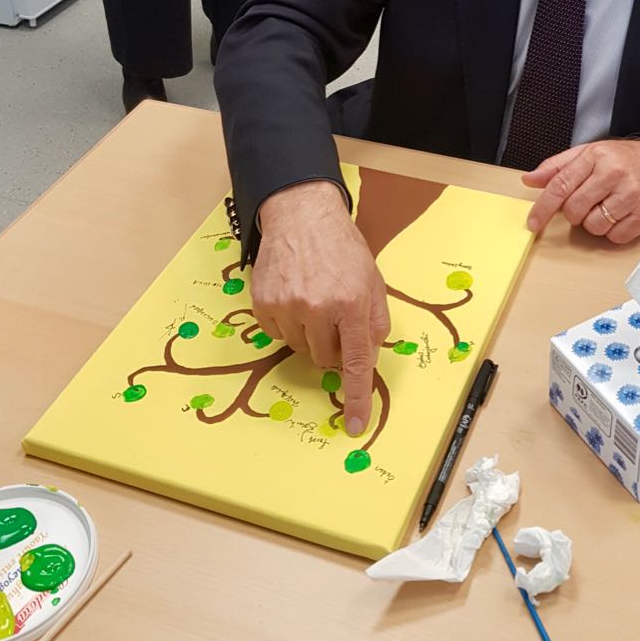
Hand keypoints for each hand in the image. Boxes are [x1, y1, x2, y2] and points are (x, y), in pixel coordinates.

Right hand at [252, 181, 390, 436]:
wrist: (301, 215)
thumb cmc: (341, 247)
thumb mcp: (373, 279)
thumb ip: (376, 321)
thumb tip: (369, 357)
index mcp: (351, 303)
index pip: (355, 363)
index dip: (355, 398)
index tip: (354, 425)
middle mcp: (318, 308)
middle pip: (325, 359)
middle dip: (333, 346)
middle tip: (334, 318)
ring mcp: (287, 306)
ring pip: (300, 348)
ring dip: (309, 334)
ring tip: (313, 300)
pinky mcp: (263, 303)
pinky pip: (277, 334)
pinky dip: (287, 324)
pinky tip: (293, 297)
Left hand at [523, 139, 639, 243]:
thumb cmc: (623, 159)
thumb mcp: (589, 153)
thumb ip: (557, 167)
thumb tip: (530, 179)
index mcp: (595, 157)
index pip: (560, 186)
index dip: (542, 208)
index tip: (533, 222)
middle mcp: (613, 175)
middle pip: (574, 210)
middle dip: (574, 213)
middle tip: (586, 203)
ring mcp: (631, 195)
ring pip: (594, 227)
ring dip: (594, 223)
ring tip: (605, 208)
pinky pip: (615, 236)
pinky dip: (613, 231)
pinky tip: (619, 216)